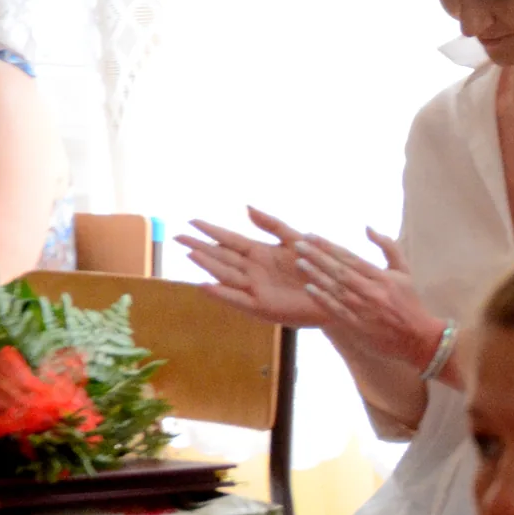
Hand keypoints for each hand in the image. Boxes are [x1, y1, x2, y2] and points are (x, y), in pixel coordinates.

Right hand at [178, 209, 326, 327]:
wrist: (335, 292)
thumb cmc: (316, 266)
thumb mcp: (295, 239)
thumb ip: (272, 224)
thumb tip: (246, 207)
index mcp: (260, 253)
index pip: (230, 239)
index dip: (212, 230)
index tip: (192, 221)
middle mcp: (253, 271)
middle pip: (222, 256)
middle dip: (200, 247)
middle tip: (178, 237)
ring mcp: (256, 289)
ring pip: (226, 275)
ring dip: (209, 265)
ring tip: (190, 254)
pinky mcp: (263, 307)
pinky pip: (238, 299)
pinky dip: (222, 293)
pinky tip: (205, 285)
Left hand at [297, 229, 443, 369]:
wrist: (418, 338)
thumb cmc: (409, 301)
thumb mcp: (405, 271)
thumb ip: (389, 247)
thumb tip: (368, 227)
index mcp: (383, 277)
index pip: (350, 257)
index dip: (329, 246)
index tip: (310, 236)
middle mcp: (373, 292)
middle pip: (339, 270)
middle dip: (317, 256)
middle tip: (298, 245)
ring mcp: (364, 310)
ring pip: (335, 289)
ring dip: (316, 275)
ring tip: (300, 262)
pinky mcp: (358, 326)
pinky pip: (336, 309)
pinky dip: (322, 299)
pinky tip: (309, 288)